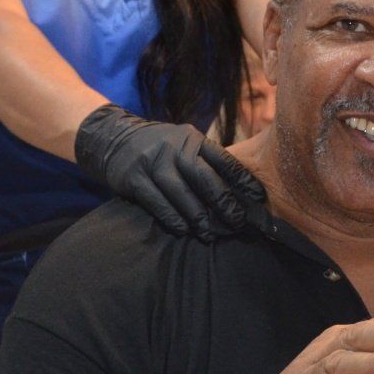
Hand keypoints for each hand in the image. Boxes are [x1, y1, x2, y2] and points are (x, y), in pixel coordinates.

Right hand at [74, 104, 265, 239]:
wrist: (114, 139)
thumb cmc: (160, 149)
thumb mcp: (183, 144)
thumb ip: (206, 161)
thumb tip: (240, 191)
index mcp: (192, 139)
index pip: (222, 159)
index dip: (242, 179)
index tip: (258, 197)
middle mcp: (174, 148)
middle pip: (204, 177)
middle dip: (224, 202)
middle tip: (238, 222)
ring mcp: (153, 162)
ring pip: (181, 192)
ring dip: (198, 216)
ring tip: (211, 234)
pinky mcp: (134, 177)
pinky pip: (157, 202)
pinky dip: (172, 217)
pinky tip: (184, 230)